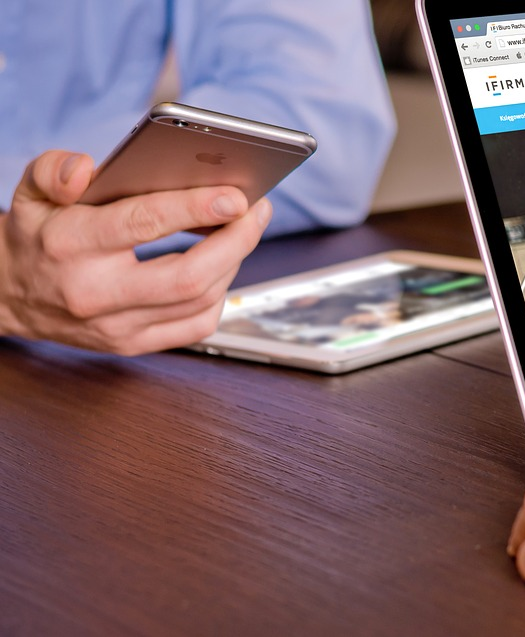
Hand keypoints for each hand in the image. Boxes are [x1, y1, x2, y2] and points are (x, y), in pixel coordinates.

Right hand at [0, 150, 270, 354]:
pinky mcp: (132, 344)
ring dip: (234, 264)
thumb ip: (55, 169)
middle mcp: (95, 292)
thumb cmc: (36, 235)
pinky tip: (224, 267)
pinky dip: (221, 295)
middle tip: (257, 211)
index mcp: (71, 245)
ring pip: (199, 302)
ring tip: (245, 230)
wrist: (7, 295)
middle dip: (235, 242)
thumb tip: (87, 167)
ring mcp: (116, 326)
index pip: (142, 224)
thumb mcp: (32, 191)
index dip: (195, 209)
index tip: (236, 195)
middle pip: (187, 276)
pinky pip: (195, 327)